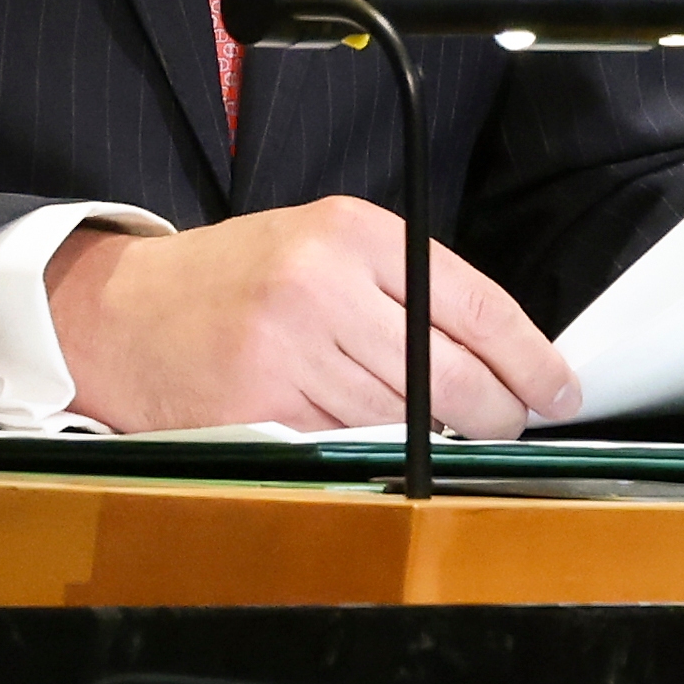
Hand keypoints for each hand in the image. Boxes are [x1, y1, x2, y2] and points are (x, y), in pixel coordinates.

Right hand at [45, 196, 582, 436]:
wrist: (124, 314)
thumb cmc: (235, 279)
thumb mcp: (322, 243)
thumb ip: (404, 283)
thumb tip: (498, 351)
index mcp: (352, 231)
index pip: (476, 304)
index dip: (532, 358)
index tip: (559, 387)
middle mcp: (325, 284)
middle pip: (452, 373)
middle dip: (498, 412)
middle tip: (512, 424)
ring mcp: (293, 350)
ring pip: (408, 419)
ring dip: (440, 438)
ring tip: (444, 432)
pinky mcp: (265, 409)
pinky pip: (353, 445)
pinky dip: (379, 452)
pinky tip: (381, 441)